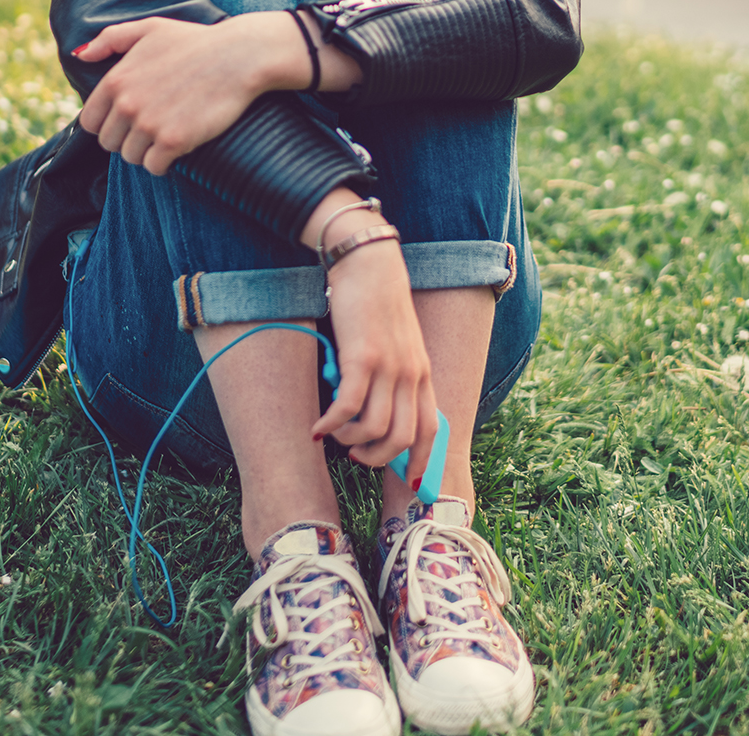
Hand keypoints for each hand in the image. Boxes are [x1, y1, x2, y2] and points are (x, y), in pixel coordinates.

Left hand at [74, 13, 292, 173]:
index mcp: (116, 80)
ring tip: (166, 138)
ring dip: (147, 153)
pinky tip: (177, 150)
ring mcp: (149, 124)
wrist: (240, 56)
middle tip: (152, 130)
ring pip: (131, 157)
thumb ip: (110, 39)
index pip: (90, 122)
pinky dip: (164, 163)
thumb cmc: (197, 41)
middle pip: (110, 144)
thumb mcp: (150, 29)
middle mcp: (126, 104)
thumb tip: (80, 56)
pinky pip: (155, 167)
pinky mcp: (173, 141)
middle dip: (128, 140)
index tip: (129, 122)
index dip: (109, 125)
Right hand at [309, 236, 440, 483]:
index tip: (408, 485)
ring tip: (333, 434)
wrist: (368, 264)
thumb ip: (395, 376)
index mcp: (422, 374)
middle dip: (377, 458)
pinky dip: (331, 425)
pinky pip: (348, 407)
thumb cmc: (376, 305)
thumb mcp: (397, 344)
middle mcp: (411, 374)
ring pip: (374, 429)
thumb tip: (379, 412)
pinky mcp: (362, 357)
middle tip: (355, 455)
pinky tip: (317, 428)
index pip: (431, 430)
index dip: (421, 463)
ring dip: (349, 442)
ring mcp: (388, 367)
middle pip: (402, 439)